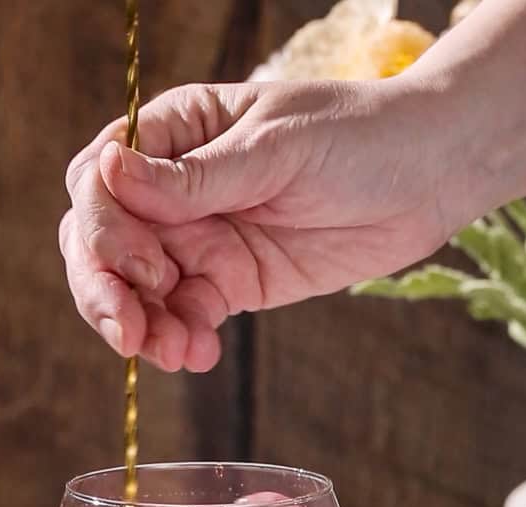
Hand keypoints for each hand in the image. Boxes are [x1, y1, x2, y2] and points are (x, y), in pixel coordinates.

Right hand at [60, 80, 448, 372]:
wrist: (427, 179)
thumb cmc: (358, 136)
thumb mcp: (275, 148)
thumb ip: (196, 177)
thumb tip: (109, 174)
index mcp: (175, 133)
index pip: (98, 182)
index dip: (106, 229)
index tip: (150, 263)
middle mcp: (174, 190)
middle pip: (99, 243)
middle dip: (104, 291)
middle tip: (129, 332)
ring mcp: (199, 239)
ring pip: (135, 291)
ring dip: (141, 327)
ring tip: (172, 353)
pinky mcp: (228, 284)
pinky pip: (185, 317)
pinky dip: (181, 340)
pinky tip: (198, 354)